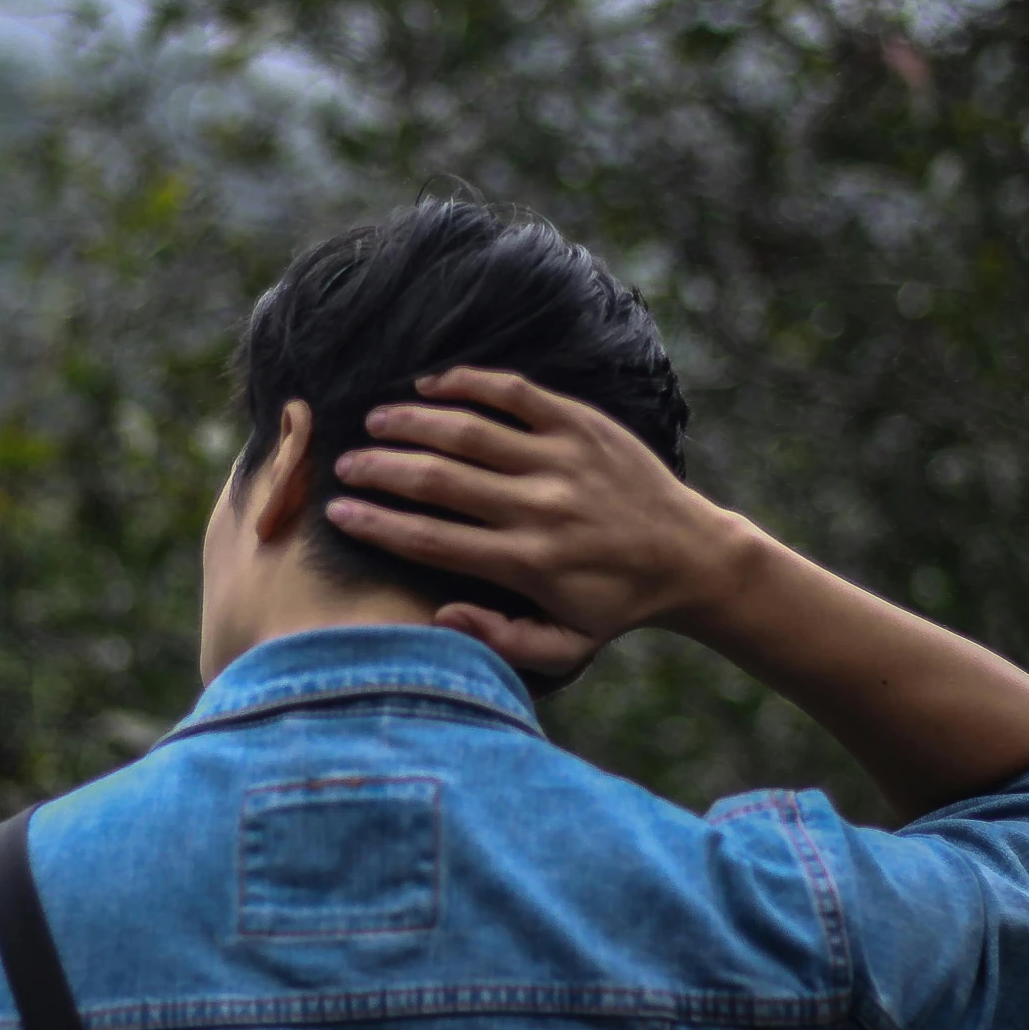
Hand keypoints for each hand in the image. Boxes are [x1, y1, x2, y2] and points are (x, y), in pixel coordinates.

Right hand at [326, 368, 743, 667]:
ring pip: (468, 431)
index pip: (433, 540)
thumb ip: (503, 640)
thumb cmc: (615, 604)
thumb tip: (441, 616)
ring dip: (412, 422)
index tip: (338, 513)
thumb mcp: (566, 646)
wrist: (690, 556)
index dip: (377, 525)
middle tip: (344, 465)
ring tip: (374, 421)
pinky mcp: (582, 424)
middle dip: (380, 470)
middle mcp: (540, 508)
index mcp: (528, 564)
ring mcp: (561, 460)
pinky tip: (431, 384)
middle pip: (439, 480)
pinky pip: (515, 393)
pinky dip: (468, 383)